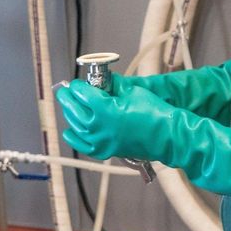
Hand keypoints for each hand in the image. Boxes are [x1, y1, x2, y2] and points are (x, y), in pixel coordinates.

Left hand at [56, 79, 175, 161]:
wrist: (165, 135)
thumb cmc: (154, 113)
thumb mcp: (133, 91)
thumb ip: (115, 86)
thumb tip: (106, 80)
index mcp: (105, 109)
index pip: (82, 94)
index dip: (77, 86)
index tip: (76, 82)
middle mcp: (98, 127)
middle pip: (74, 110)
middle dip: (68, 98)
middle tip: (64, 90)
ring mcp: (100, 141)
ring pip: (75, 126)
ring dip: (69, 114)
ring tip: (68, 106)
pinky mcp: (105, 151)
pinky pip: (82, 145)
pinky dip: (73, 138)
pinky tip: (69, 131)